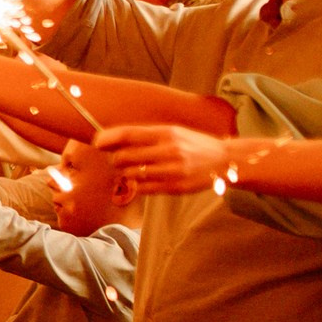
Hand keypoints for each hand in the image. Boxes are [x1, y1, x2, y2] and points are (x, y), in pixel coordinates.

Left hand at [94, 123, 232, 195]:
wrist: (225, 161)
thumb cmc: (193, 145)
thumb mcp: (173, 132)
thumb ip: (145, 136)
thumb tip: (110, 139)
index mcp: (167, 133)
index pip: (128, 134)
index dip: (107, 138)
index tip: (97, 142)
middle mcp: (169, 150)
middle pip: (123, 157)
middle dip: (115, 159)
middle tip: (118, 160)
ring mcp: (172, 170)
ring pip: (130, 174)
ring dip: (126, 173)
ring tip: (133, 169)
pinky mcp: (175, 187)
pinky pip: (143, 188)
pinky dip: (137, 185)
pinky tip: (144, 180)